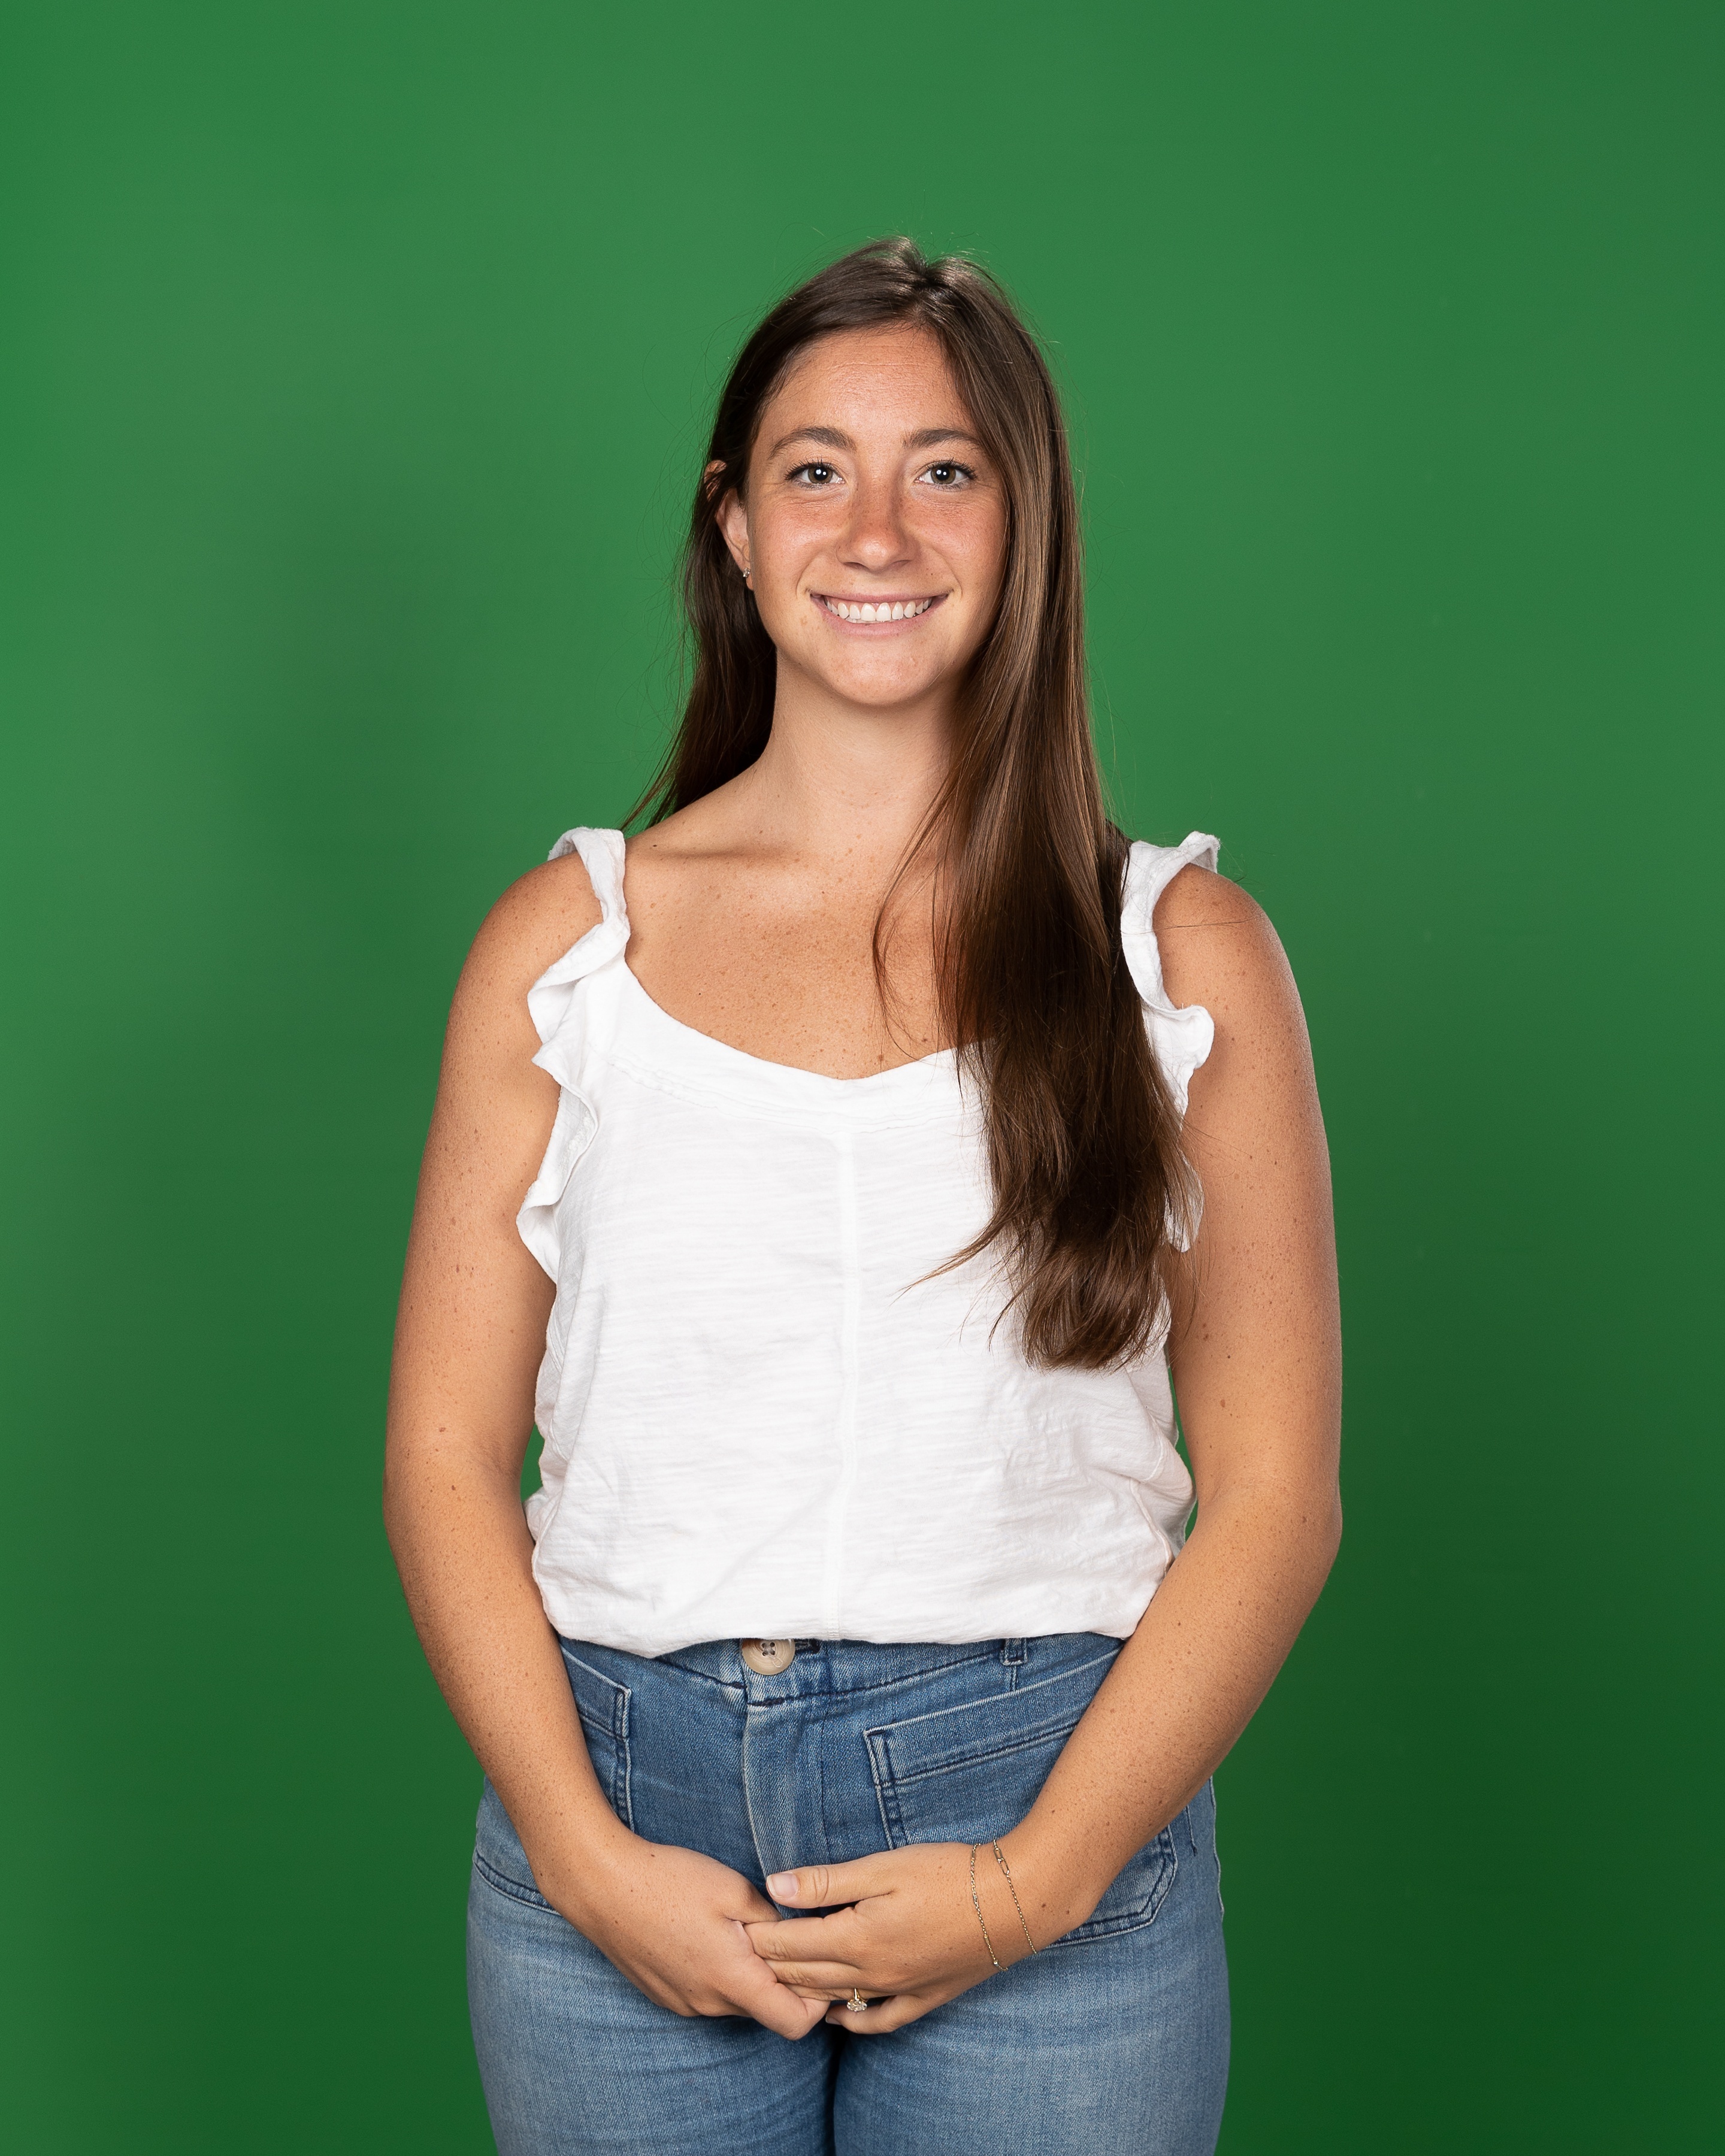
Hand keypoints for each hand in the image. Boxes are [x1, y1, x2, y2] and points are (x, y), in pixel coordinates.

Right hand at [544, 1829, 829, 2039]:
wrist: (602, 1885)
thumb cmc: (670, 1881)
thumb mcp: (734, 1889)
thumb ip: (773, 1920)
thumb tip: (798, 1935)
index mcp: (732, 1980)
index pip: (795, 2023)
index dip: (817, 2000)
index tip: (818, 1963)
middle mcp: (708, 2004)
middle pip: (764, 2010)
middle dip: (782, 1980)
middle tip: (782, 1934)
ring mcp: (682, 2003)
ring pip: (734, 2001)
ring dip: (747, 1975)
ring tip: (741, 1928)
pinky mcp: (664, 1995)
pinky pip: (705, 1995)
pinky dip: (718, 1974)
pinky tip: (707, 1934)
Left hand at [745, 1839, 1051, 2032]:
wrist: (1013, 1901)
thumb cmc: (947, 1873)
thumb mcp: (883, 1867)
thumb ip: (826, 1881)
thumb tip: (774, 1886)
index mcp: (858, 1938)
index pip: (792, 1945)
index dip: (762, 1937)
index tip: (737, 1928)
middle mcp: (873, 1974)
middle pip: (808, 1975)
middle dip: (772, 1964)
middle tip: (744, 1954)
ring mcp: (900, 1990)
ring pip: (837, 1999)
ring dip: (803, 1990)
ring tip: (776, 1981)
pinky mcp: (926, 1996)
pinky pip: (880, 2019)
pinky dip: (854, 2021)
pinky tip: (840, 2017)